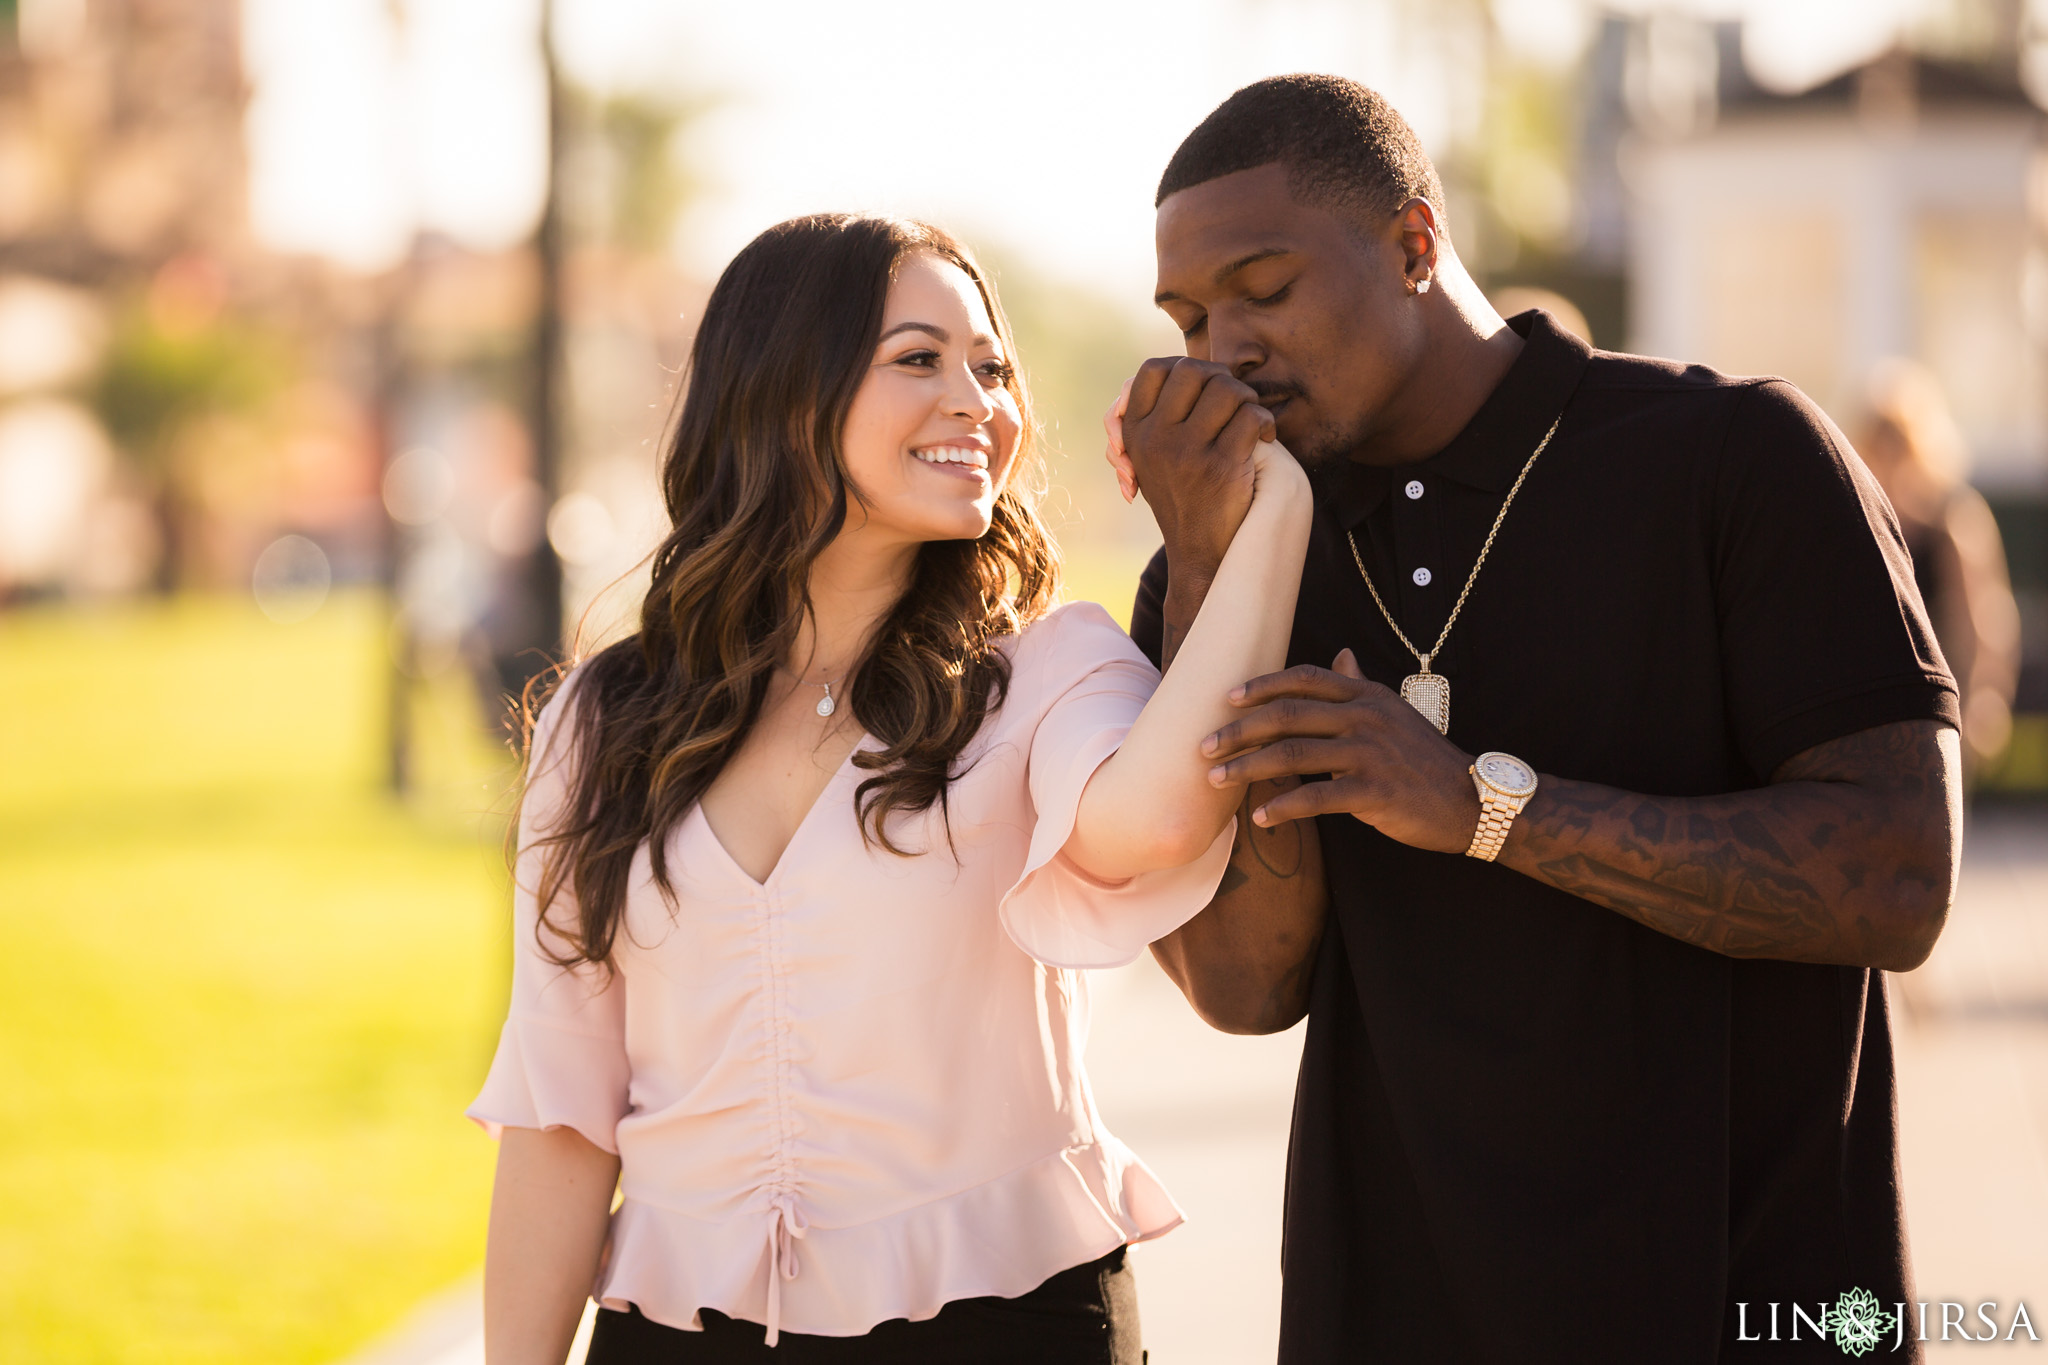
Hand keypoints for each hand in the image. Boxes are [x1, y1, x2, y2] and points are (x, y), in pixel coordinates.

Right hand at [1106, 357, 1274, 588]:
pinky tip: (1265, 438)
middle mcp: (1155, 439)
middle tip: (1231, 399)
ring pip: (1226, 389)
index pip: (1152, 369)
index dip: (1182, 368)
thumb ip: (1151, 416)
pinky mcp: (1222, 467)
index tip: (1199, 390)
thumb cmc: (1180, 496)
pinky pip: (1251, 417)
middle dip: (1219, 377)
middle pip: (1192, 370)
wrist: (1199, 553)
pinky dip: (1265, 423)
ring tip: (1249, 418)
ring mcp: (1187, 452)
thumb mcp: (1148, 458)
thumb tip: (1161, 371)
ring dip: (1247, 398)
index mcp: (1135, 433)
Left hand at [1200, 650, 1483, 854]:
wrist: (1471, 800)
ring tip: (1217, 779)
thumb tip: (1340, 655)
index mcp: (1366, 695)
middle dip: (1238, 730)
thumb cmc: (1424, 758)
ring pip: (1292, 755)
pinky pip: (1316, 798)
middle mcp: (1364, 717)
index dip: (1261, 685)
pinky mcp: (1374, 791)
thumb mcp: (1394, 712)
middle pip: (1286, 716)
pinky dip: (1283, 807)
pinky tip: (1261, 818)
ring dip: (1247, 768)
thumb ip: (1360, 686)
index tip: (1227, 698)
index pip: (1304, 679)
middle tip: (1204, 746)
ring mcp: (1369, 753)